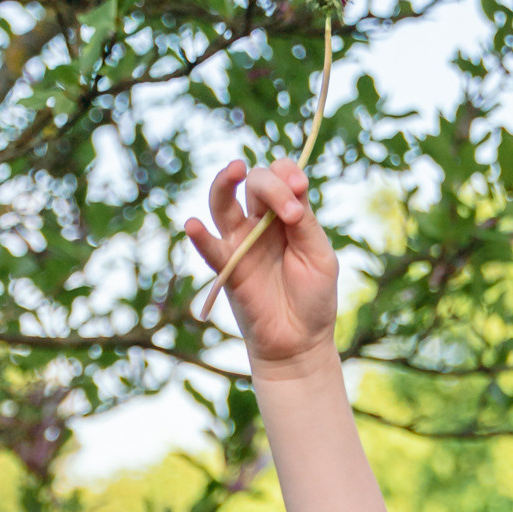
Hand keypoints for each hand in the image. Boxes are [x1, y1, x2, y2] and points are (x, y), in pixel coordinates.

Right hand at [183, 157, 336, 372]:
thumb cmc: (314, 297)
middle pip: (255, 183)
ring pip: (223, 203)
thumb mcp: (319, 256)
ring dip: (224, 183)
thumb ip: (305, 222)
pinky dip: (200, 237)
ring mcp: (241, 242)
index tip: (300, 188)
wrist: (300, 341)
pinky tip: (194, 225)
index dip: (287, 174)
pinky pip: (210, 248)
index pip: (280, 175)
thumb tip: (294, 187)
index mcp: (287, 213)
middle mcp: (260, 221)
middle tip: (291, 214)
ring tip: (235, 170)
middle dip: (272, 187)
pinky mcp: (227, 267)